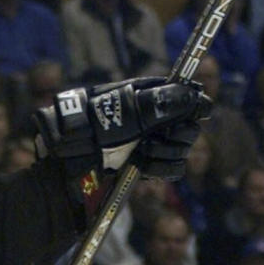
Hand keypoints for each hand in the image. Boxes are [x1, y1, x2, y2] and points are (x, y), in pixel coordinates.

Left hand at [33, 77, 210, 183]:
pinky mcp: (147, 167)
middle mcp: (155, 120)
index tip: (192, 114)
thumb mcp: (127, 109)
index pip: (189, 97)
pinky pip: (173, 169)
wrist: (69, 159)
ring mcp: (152, 144)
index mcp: (152, 97)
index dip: (194, 106)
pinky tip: (142, 165)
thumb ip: (162, 102)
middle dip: (178, 134)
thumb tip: (194, 95)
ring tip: (141, 152)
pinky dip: (161, 168)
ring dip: (166, 152)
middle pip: (190, 127)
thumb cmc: (92, 126)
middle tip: (155, 137)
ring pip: (183, 150)